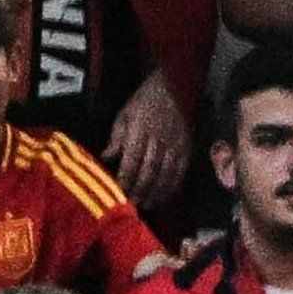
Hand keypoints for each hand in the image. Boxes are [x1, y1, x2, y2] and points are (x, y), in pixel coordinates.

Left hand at [104, 69, 187, 214]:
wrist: (172, 88)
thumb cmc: (144, 101)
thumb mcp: (124, 115)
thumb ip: (117, 138)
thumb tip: (106, 158)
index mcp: (140, 131)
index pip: (132, 161)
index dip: (125, 179)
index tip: (119, 193)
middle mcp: (158, 141)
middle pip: (149, 172)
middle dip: (140, 190)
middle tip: (131, 205)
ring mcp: (174, 146)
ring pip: (165, 175)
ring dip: (156, 192)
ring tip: (147, 204)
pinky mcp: (186, 149)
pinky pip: (179, 172)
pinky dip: (172, 186)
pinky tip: (164, 195)